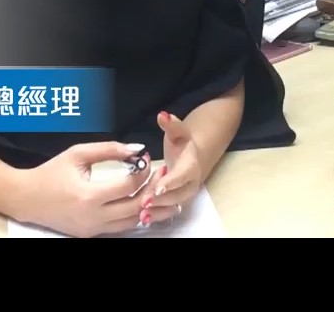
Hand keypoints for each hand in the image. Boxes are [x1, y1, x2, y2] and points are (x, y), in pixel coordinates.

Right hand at [15, 141, 153, 237]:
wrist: (27, 198)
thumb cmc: (51, 172)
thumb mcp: (77, 154)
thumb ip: (109, 149)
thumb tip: (138, 149)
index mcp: (89, 195)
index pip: (129, 186)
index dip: (143, 171)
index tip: (147, 159)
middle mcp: (94, 217)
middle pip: (136, 207)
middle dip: (154, 191)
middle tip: (163, 176)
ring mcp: (93, 229)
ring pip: (132, 222)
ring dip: (151, 209)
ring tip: (165, 195)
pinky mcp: (91, 235)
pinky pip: (120, 227)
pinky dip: (135, 217)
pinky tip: (147, 207)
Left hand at [141, 111, 202, 226]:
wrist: (192, 157)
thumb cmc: (182, 143)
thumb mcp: (178, 131)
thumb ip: (171, 124)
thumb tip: (162, 115)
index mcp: (191, 166)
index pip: (181, 175)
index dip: (170, 182)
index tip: (158, 187)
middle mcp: (190, 184)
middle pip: (176, 194)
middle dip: (160, 199)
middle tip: (143, 201)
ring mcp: (184, 195)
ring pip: (171, 206)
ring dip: (157, 210)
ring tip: (141, 213)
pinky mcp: (176, 203)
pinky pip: (166, 212)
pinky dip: (155, 216)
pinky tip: (141, 219)